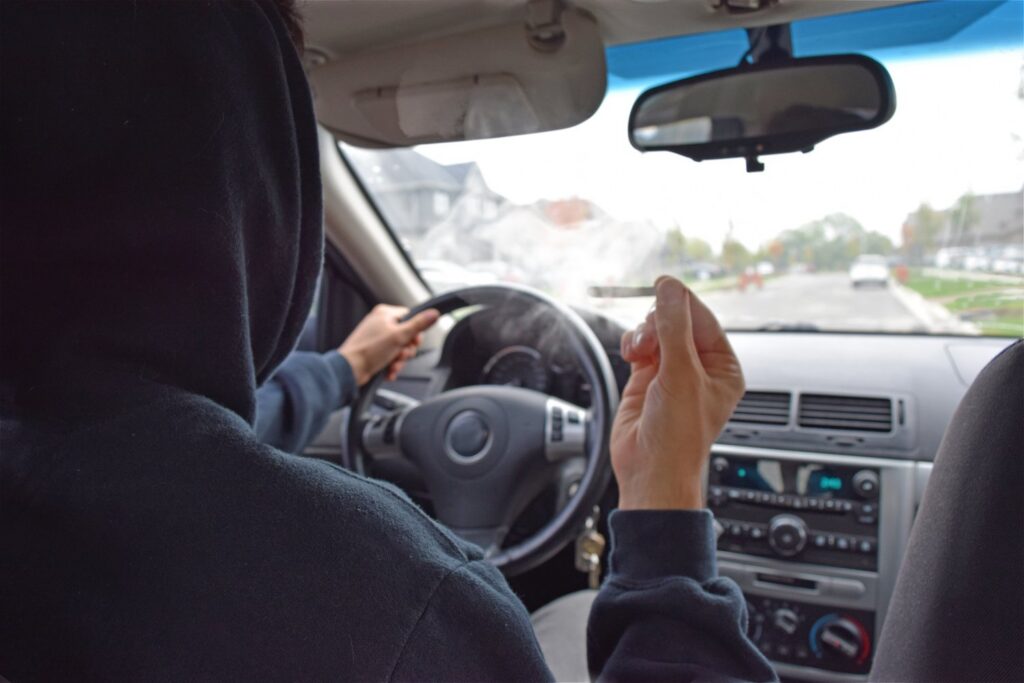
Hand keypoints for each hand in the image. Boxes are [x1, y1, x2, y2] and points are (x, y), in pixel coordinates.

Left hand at [339, 304, 439, 384]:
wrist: (350, 370)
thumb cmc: (369, 351)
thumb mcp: (399, 336)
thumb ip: (418, 325)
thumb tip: (434, 313)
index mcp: (385, 313)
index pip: (410, 317)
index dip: (415, 332)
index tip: (413, 341)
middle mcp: (380, 323)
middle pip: (407, 335)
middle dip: (406, 350)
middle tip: (400, 354)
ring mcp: (377, 338)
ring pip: (400, 348)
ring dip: (400, 360)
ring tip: (393, 365)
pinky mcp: (374, 351)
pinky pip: (391, 356)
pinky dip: (392, 365)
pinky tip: (389, 371)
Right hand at [611, 276, 744, 509]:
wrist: (649, 470)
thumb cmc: (677, 437)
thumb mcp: (680, 375)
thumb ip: (674, 328)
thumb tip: (670, 289)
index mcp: (722, 367)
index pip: (704, 319)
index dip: (682, 303)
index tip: (663, 286)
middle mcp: (699, 368)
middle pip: (677, 321)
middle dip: (659, 324)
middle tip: (652, 339)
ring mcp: (671, 372)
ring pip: (655, 331)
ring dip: (643, 335)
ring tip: (640, 353)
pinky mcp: (646, 378)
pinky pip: (639, 345)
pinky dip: (632, 344)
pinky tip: (631, 355)